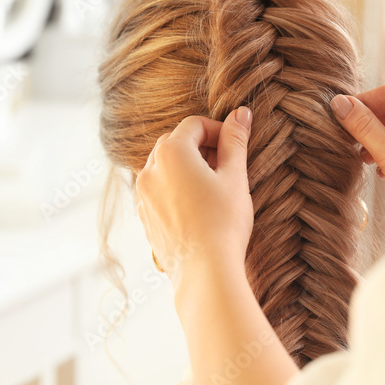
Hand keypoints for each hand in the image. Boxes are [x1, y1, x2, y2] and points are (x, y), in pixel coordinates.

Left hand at [134, 107, 253, 293]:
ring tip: (213, 186)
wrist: (204, 271)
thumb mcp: (235, 177)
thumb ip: (235, 141)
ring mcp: (142, 194)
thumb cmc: (223, 222)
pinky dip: (175, 187)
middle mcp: (149, 169)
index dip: (218, 130)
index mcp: (171, 152)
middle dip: (201, 147)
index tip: (235, 146)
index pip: (194, 124)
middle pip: (175, 142)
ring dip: (187, 167)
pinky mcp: (144, 216)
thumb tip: (241, 113)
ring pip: (164, 166)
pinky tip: (198, 206)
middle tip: (226, 165)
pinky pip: (158, 189)